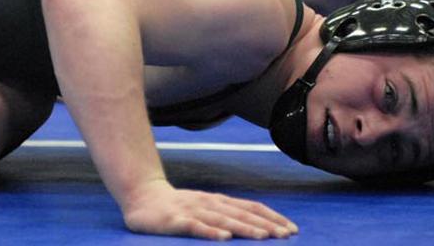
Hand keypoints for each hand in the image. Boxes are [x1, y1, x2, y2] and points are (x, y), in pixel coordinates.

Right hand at [122, 180, 297, 239]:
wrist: (142, 195)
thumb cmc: (178, 206)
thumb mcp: (205, 208)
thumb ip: (226, 215)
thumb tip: (257, 226)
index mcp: (218, 201)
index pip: (250, 207)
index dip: (271, 217)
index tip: (292, 229)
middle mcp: (209, 203)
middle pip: (241, 213)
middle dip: (265, 224)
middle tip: (286, 235)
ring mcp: (192, 210)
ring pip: (222, 219)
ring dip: (244, 228)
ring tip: (263, 237)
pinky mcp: (175, 220)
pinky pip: (195, 227)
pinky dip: (210, 232)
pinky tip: (223, 239)